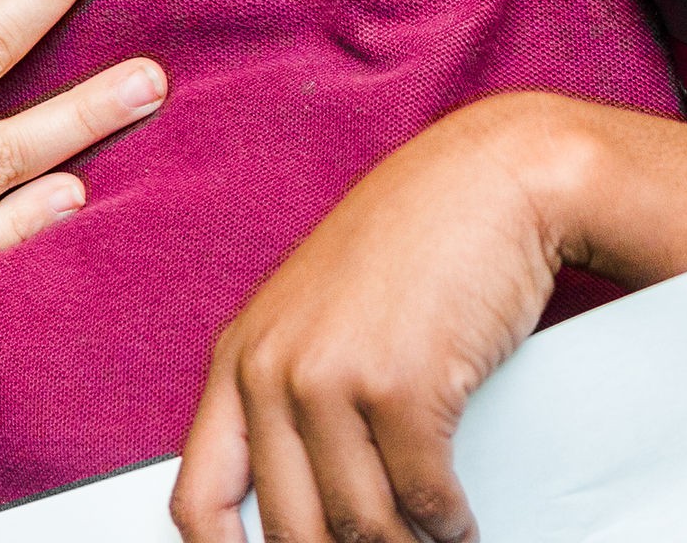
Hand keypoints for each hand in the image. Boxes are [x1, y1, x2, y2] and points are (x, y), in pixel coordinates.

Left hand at [172, 95, 595, 542]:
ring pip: (359, 525)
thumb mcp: (319, 311)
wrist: (490, 178)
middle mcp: (272, 371)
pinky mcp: (402, 386)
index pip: (197, 500)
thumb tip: (305, 498)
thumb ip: (291, 391)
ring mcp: (333, 379)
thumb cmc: (416, 239)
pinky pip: (421, 496)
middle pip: (289, 529)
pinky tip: (457, 524)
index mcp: (240, 357)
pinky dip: (446, 525)